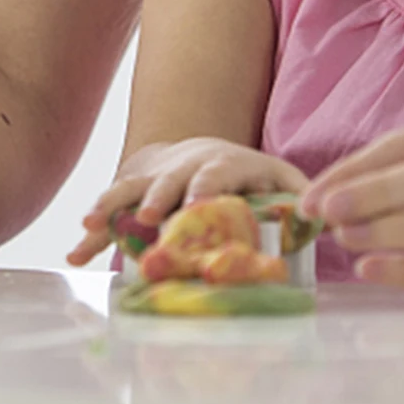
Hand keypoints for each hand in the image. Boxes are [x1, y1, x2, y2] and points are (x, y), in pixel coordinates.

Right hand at [68, 137, 307, 265]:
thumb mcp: (280, 177)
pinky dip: (95, 229)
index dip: (207, 186)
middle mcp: (186, 164)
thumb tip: (326, 218)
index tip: (198, 204)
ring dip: (111, 206)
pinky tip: (76, 252)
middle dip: (156, 197)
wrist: (200, 151)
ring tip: (90, 225)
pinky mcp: (134, 190)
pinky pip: (111, 208)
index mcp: (224, 162)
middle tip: (146, 217)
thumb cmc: (250, 176)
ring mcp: (156, 175)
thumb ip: (300, 194)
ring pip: (131, 188)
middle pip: (169, 179)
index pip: (217, 171)